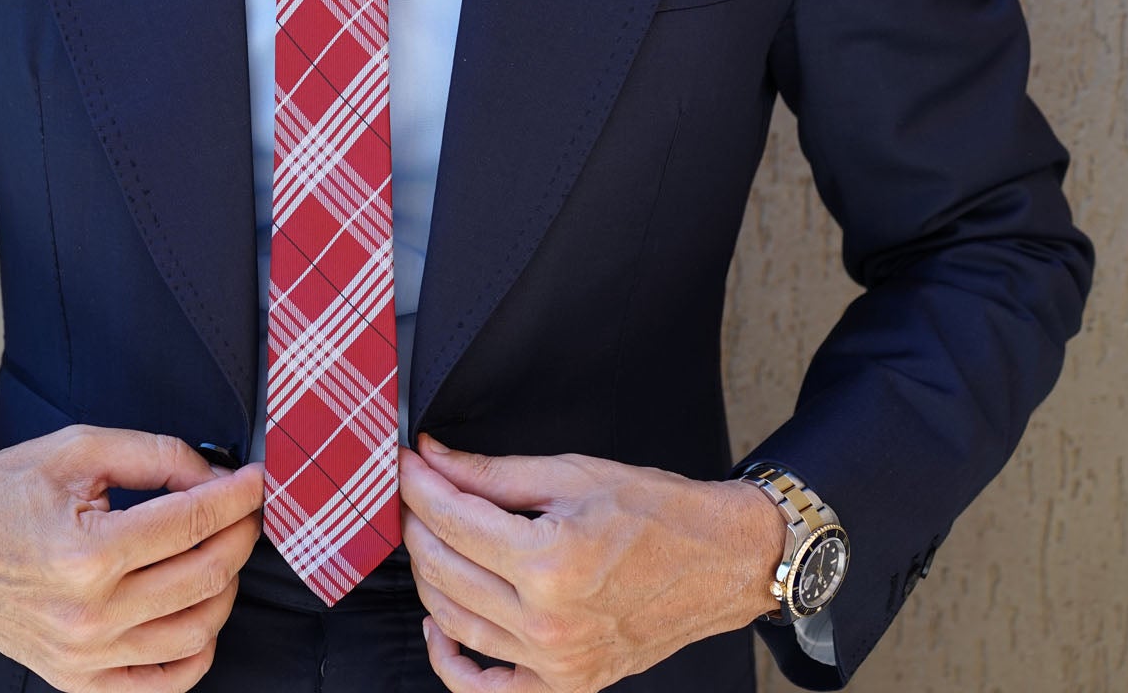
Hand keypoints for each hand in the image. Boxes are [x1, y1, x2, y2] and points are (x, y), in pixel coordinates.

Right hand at [0, 424, 262, 692]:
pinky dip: (197, 650)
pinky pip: (164, 681)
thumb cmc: (5, 492)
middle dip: (240, 536)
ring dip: (225, 587)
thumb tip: (216, 476)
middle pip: (204, 577)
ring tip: (218, 553)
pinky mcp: (76, 678)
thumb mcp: (79, 449)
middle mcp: (87, 614)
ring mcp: (83, 656)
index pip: (192, 523)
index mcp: (85, 554)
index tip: (257, 480)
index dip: (237, 497)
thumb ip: (157, 455)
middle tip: (245, 510)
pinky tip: (200, 611)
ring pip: (196, 632)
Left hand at [399, 434, 782, 692]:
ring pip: (455, 622)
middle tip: (414, 495)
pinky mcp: (568, 683)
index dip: (418, 487)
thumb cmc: (656, 512)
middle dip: (418, 525)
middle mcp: (548, 620)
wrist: (721, 560)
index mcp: (549, 560)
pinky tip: (438, 628)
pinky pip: (488, 688)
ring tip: (426, 541)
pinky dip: (451, 661)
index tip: (405, 464)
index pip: (452, 521)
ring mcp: (557, 661)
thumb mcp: (571, 475)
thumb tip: (433, 458)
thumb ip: (492, 474)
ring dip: (427, 578)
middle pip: (444, 571)